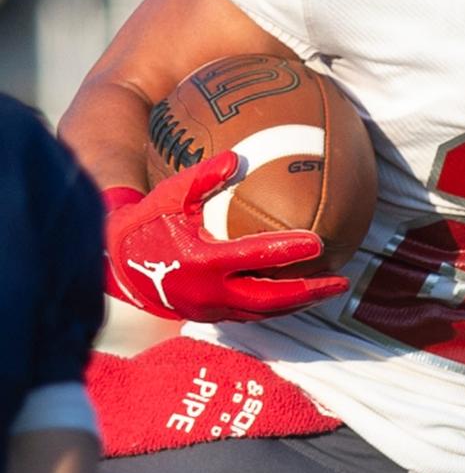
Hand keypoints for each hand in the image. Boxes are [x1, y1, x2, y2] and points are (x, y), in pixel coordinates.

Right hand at [104, 151, 348, 322]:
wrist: (118, 264)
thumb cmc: (148, 224)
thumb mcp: (170, 196)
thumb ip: (202, 177)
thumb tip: (235, 158)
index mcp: (201, 261)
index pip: (254, 258)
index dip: (288, 251)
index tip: (319, 242)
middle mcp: (209, 292)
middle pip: (269, 298)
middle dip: (307, 291)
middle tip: (339, 280)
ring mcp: (210, 308)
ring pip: (263, 312)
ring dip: (298, 303)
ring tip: (329, 289)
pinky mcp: (210, 315)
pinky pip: (251, 314)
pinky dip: (278, 307)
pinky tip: (300, 294)